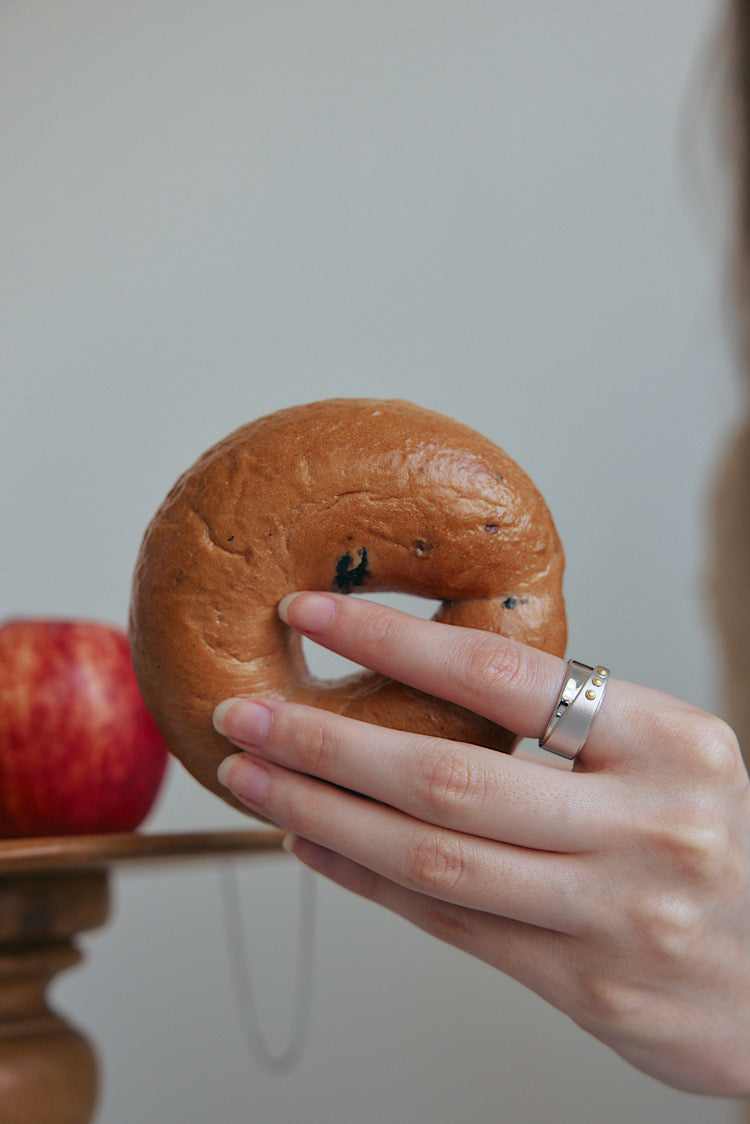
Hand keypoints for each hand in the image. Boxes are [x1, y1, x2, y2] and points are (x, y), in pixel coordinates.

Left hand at [213, 591, 749, 1095]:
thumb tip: (429, 681)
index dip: (394, 644)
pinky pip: (450, 924)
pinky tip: (314, 846)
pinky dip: (367, 880)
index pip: (504, 678)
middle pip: (448, 777)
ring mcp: (615, 915)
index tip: (313, 614)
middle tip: (245, 715)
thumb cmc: (718, 848)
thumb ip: (577, 731)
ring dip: (325, 816)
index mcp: (671, 742)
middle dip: (327, 743)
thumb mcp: (678, 762)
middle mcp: (645, 826)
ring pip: (434, 858)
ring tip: (255, 781)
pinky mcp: (586, 988)